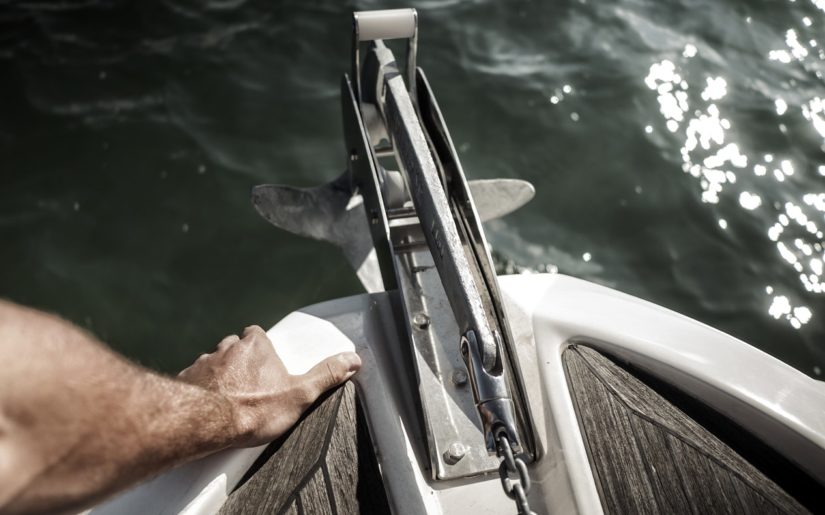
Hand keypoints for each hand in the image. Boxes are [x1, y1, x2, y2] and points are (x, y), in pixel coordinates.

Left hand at [178, 325, 360, 446]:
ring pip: (212, 365)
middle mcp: (226, 348)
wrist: (204, 423)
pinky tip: (205, 409)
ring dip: (218, 377)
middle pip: (233, 348)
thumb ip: (325, 375)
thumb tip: (351, 360)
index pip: (257, 335)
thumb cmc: (252, 409)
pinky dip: (199, 391)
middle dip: (239, 363)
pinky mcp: (184, 381)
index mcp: (255, 345)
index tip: (265, 365)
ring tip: (226, 400)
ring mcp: (202, 363)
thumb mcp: (299, 394)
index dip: (261, 348)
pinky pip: (193, 381)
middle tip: (248, 386)